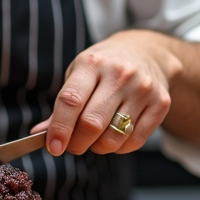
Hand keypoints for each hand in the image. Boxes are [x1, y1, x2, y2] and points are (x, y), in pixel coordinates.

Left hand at [34, 30, 183, 156]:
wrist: (147, 52)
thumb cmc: (104, 66)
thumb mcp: (79, 74)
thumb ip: (62, 105)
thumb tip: (39, 133)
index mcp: (91, 63)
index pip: (71, 101)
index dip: (60, 128)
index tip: (54, 147)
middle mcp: (119, 74)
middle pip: (92, 124)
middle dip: (77, 143)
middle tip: (72, 145)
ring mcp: (142, 89)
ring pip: (114, 138)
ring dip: (98, 147)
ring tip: (95, 138)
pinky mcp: (160, 103)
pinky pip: (135, 141)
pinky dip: (119, 148)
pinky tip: (114, 136)